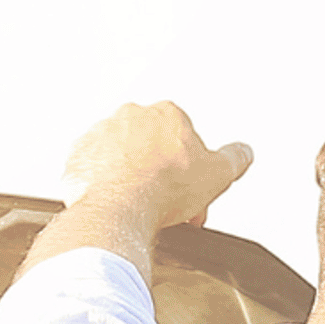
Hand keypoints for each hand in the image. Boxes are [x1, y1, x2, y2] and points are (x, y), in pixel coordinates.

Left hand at [61, 101, 251, 232]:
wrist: (118, 208)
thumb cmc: (162, 189)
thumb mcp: (217, 175)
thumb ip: (234, 159)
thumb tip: (244, 152)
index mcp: (167, 114)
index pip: (186, 140)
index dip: (192, 171)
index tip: (192, 194)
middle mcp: (132, 116)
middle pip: (154, 147)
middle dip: (163, 174)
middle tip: (170, 206)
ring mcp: (103, 133)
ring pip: (125, 158)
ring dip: (135, 179)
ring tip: (143, 208)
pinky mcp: (81, 154)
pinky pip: (98, 169)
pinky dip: (108, 185)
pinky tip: (119, 205)